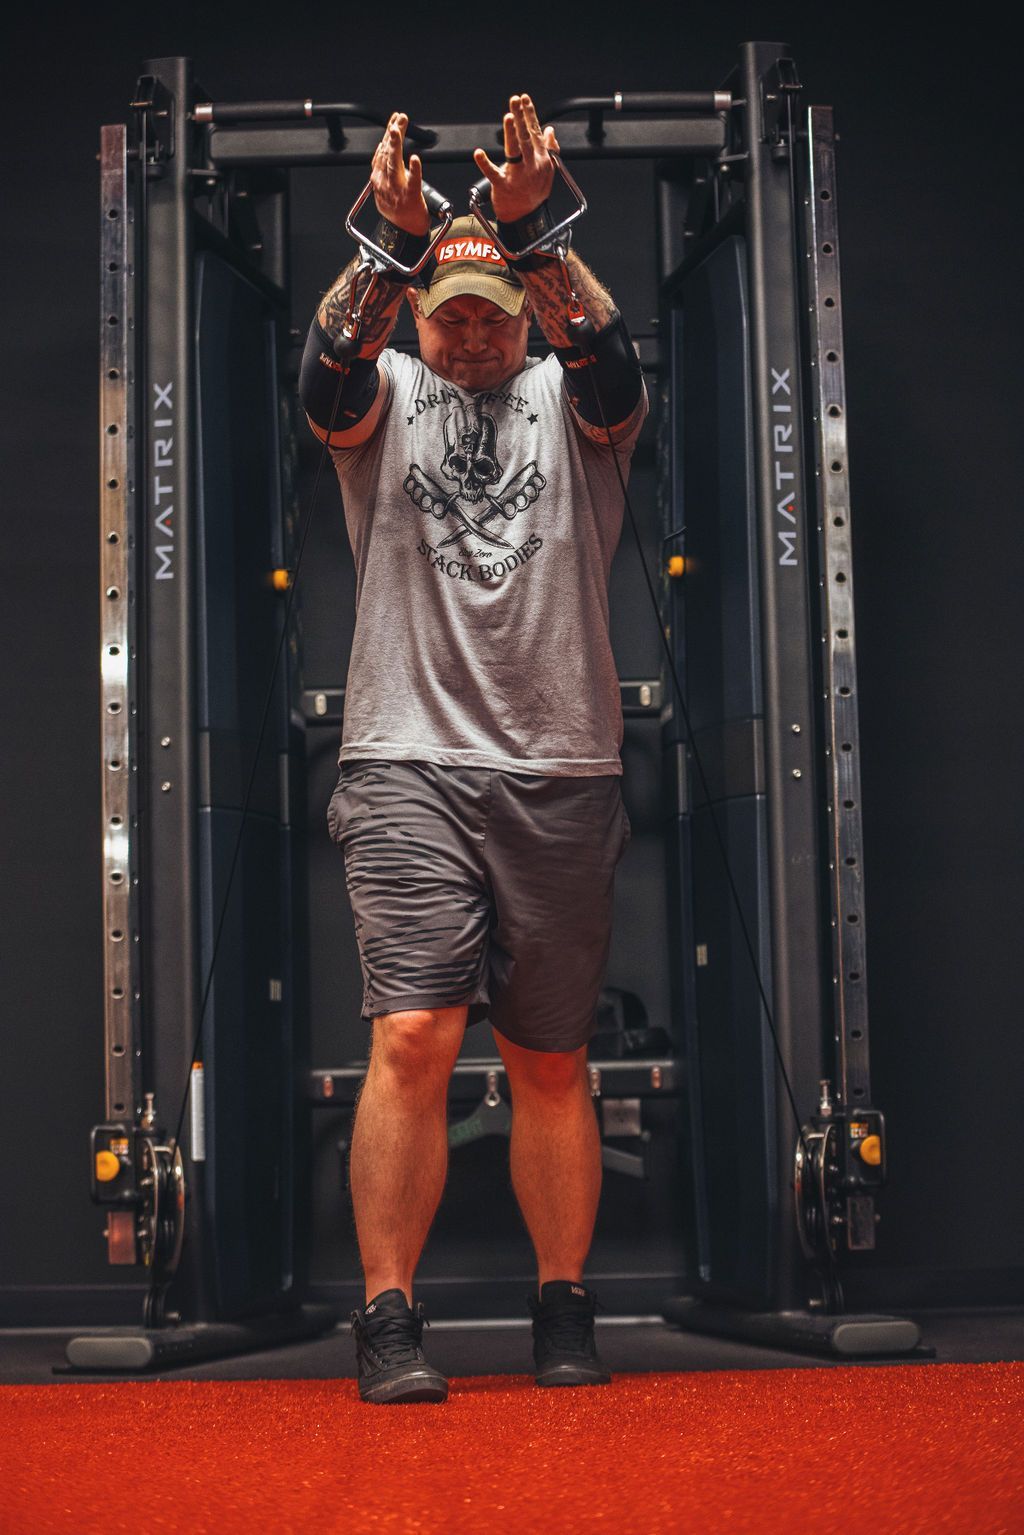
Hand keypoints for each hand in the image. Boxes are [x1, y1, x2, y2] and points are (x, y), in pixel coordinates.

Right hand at [370, 112, 428, 234]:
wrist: (403, 234)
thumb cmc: (398, 212)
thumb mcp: (384, 189)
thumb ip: (384, 170)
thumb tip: (384, 149)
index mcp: (378, 179)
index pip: (381, 151)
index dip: (387, 134)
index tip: (394, 120)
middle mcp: (384, 182)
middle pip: (387, 154)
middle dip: (392, 134)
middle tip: (399, 119)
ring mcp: (396, 190)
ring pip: (393, 163)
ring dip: (395, 145)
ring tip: (398, 130)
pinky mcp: (409, 197)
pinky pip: (412, 182)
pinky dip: (413, 170)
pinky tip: (415, 159)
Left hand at [473, 93, 559, 221]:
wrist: (527, 218)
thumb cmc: (535, 193)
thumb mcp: (548, 171)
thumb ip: (549, 149)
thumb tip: (550, 130)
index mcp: (541, 159)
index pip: (535, 132)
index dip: (529, 114)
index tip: (524, 98)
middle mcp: (531, 165)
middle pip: (526, 138)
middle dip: (521, 118)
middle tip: (514, 100)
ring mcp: (518, 176)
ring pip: (515, 152)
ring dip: (511, 134)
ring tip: (508, 118)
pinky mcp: (504, 187)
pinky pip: (494, 174)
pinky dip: (485, 164)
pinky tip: (479, 154)